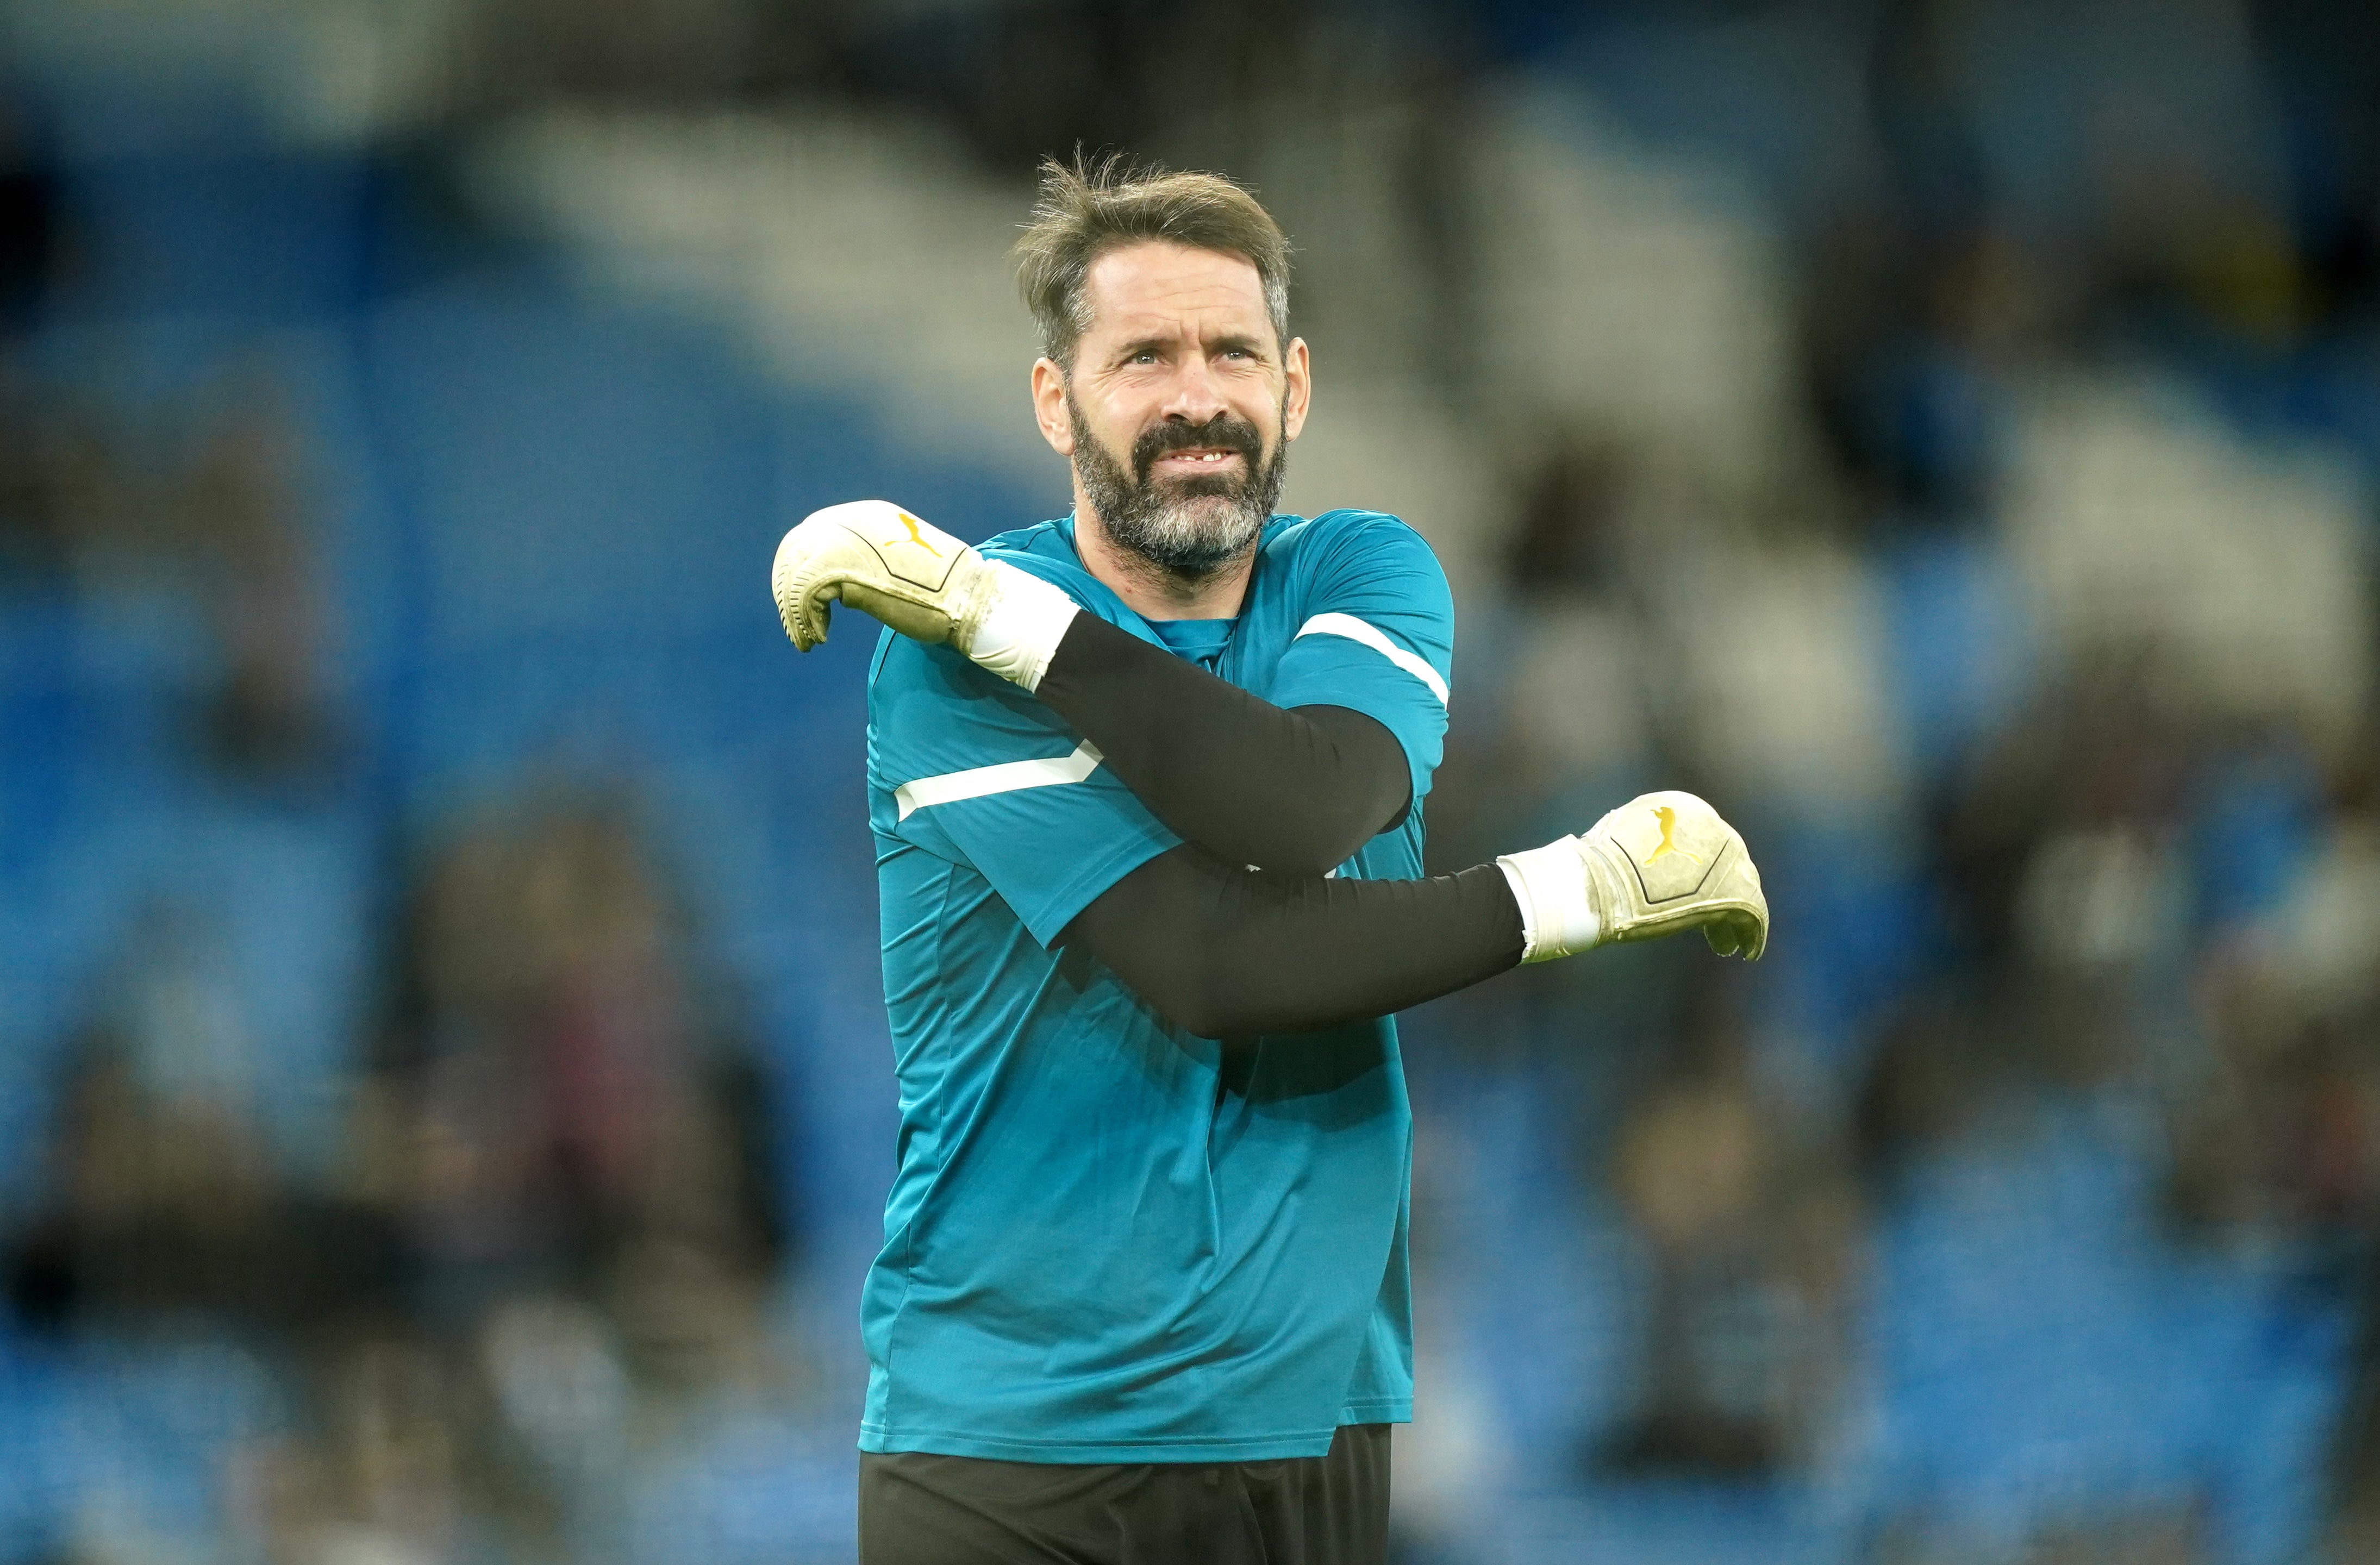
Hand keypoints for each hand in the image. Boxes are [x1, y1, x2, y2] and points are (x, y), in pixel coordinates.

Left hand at [771, 500, 1077, 689]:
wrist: (967, 598)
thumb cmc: (943, 591)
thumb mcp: (900, 564)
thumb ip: (870, 561)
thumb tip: (841, 583)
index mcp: (866, 514)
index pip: (811, 534)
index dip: (798, 570)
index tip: (803, 603)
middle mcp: (850, 521)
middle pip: (794, 552)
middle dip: (788, 592)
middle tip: (798, 625)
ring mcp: (845, 543)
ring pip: (793, 576)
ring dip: (794, 613)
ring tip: (806, 639)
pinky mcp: (844, 571)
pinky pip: (803, 596)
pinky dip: (805, 622)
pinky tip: (820, 640)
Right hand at [1497, 790, 1767, 961]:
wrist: (1597, 886)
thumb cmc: (1595, 867)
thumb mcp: (1620, 837)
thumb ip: (1646, 841)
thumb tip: (1647, 857)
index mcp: (1685, 809)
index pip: (1708, 840)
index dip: (1705, 871)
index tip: (1696, 894)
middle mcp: (1713, 827)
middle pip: (1731, 865)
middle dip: (1723, 894)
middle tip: (1713, 924)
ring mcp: (1725, 859)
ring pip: (1745, 889)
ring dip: (1735, 919)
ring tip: (1723, 945)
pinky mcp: (1732, 893)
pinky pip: (1754, 915)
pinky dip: (1753, 934)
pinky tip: (1746, 951)